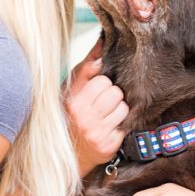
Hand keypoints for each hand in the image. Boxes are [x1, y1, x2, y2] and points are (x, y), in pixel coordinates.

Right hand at [65, 37, 127, 175]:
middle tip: (102, 104)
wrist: (69, 154)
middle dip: (112, 96)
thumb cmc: (70, 117)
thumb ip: (86, 68)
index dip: (102, 84)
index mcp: (73, 101)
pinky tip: (109, 128)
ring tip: (106, 116)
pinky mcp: (109, 145)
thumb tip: (102, 42)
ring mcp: (97, 132)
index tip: (96, 90)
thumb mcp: (70, 92)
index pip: (102, 80)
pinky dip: (120, 125)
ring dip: (118, 110)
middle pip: (115, 93)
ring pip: (123, 107)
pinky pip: (126, 125)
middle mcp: (83, 117)